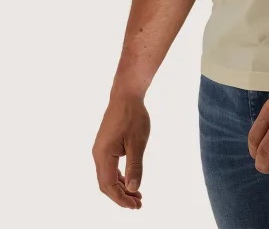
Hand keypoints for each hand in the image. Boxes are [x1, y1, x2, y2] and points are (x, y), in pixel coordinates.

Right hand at [92, 91, 150, 208]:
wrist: (126, 95)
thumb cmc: (133, 116)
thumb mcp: (137, 142)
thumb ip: (135, 166)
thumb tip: (134, 189)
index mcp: (103, 154)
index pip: (109, 185)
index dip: (121, 198)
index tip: (136, 205)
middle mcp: (98, 154)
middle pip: (106, 184)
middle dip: (121, 196)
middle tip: (138, 204)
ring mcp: (100, 149)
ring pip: (108, 176)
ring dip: (121, 187)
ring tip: (137, 196)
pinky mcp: (105, 145)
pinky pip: (109, 167)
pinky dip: (120, 176)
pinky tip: (130, 181)